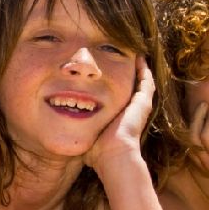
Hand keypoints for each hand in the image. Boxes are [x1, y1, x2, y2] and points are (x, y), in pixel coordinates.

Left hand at [84, 56, 153, 173]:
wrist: (113, 156)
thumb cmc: (97, 152)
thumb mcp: (86, 134)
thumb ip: (78, 128)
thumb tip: (62, 130)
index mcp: (120, 119)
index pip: (119, 98)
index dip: (113, 87)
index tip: (105, 77)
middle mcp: (133, 112)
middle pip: (132, 88)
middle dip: (127, 74)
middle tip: (120, 59)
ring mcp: (140, 107)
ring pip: (142, 82)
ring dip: (137, 69)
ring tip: (132, 54)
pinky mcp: (143, 103)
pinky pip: (146, 81)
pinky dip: (143, 69)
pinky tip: (138, 57)